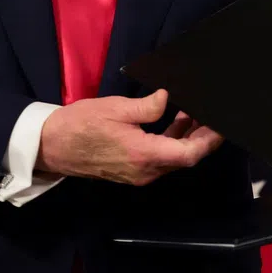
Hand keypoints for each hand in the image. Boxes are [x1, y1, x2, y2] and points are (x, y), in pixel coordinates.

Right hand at [37, 89, 222, 184]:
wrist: (50, 145)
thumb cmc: (81, 124)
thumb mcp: (116, 108)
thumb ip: (148, 106)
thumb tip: (168, 99)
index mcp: (144, 155)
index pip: (188, 154)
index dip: (209, 140)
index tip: (221, 125)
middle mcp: (145, 170)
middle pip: (185, 157)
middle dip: (203, 137)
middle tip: (215, 114)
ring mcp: (138, 173)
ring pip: (173, 157)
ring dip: (188, 137)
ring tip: (198, 111)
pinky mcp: (131, 169)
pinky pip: (160, 157)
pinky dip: (172, 140)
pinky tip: (177, 119)